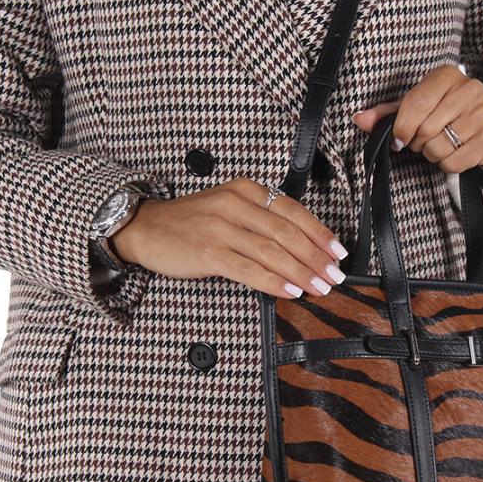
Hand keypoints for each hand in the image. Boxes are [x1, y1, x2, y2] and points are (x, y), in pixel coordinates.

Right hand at [110, 177, 348, 299]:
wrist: (144, 227)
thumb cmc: (190, 222)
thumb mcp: (228, 207)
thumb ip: (260, 220)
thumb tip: (300, 247)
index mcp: (246, 190)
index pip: (293, 210)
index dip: (319, 233)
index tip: (338, 252)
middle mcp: (236, 204)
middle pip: (288, 233)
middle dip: (316, 258)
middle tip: (335, 276)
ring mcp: (221, 227)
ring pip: (273, 252)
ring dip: (301, 273)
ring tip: (319, 287)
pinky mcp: (208, 252)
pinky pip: (249, 270)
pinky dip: (274, 282)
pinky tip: (290, 292)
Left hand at [351, 65, 482, 173]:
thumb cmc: (444, 116)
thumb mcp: (415, 108)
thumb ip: (386, 114)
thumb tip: (359, 119)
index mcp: (448, 75)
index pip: (416, 104)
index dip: (402, 126)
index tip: (398, 138)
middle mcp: (470, 90)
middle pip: (425, 129)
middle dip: (418, 141)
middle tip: (424, 139)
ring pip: (437, 147)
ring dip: (432, 153)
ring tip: (441, 143)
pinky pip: (453, 162)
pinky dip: (447, 164)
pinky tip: (455, 152)